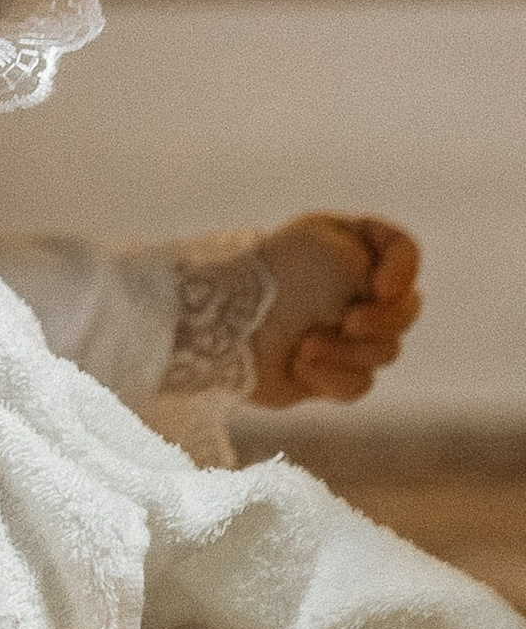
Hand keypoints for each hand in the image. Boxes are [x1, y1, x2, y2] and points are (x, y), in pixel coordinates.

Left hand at [251, 214, 422, 406]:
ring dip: (345, 352)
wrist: (223, 328)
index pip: (403, 251)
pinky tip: (299, 367)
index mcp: (348, 244)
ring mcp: (340, 330)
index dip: (404, 271)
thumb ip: (384, 265)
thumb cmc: (278, 279)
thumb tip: (395, 300)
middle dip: (380, 321)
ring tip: (305, 346)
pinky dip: (333, 378)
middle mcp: (349, 286)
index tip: (381, 287)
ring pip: (385, 353)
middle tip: (346, 322)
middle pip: (405, 310)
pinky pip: (360, 384)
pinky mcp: (328, 371)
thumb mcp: (336, 249)